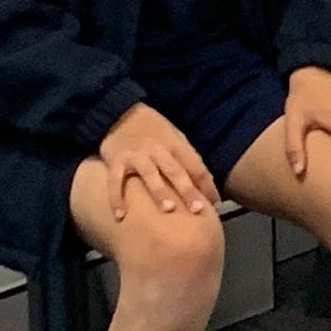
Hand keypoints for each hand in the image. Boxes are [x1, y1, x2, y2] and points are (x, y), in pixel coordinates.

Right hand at [98, 101, 216, 219]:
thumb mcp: (174, 137)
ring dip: (159, 191)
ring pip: (150, 174)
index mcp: (176, 145)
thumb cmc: (153, 130)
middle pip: (176, 171)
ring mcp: (136, 155)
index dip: (207, 185)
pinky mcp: (116, 160)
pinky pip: (115, 180)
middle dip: (188, 190)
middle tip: (198, 210)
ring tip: (168, 210)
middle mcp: (158, 149)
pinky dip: (116, 197)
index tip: (216, 204)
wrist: (120, 113)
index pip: (195, 166)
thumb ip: (187, 157)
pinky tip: (120, 216)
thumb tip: (207, 180)